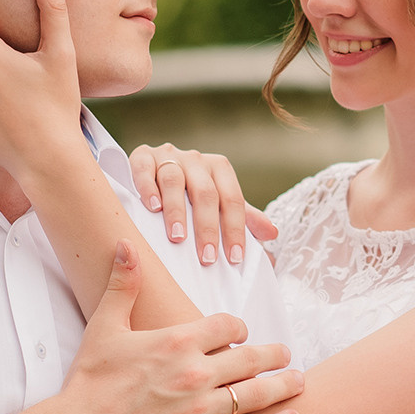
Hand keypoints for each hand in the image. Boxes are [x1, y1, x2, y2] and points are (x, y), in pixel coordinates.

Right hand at [53, 241, 302, 413]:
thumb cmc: (89, 382)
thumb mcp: (104, 326)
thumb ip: (122, 284)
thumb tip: (125, 245)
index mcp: (178, 341)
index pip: (228, 325)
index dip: (239, 328)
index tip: (241, 333)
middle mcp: (196, 373)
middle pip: (252, 358)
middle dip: (272, 354)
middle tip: (285, 354)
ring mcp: (202, 411)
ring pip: (258, 394)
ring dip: (284, 386)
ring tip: (298, 381)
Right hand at [130, 144, 278, 266]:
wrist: (153, 169)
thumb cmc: (190, 193)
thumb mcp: (219, 203)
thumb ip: (244, 217)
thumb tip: (272, 234)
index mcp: (219, 168)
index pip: (233, 200)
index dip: (236, 229)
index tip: (235, 258)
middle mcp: (196, 159)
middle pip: (206, 192)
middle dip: (208, 227)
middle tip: (208, 258)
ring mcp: (168, 155)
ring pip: (174, 180)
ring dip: (177, 210)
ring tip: (178, 238)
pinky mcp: (142, 156)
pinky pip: (145, 168)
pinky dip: (148, 187)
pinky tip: (151, 208)